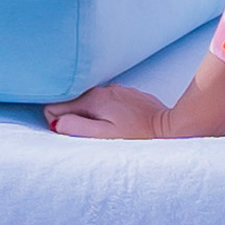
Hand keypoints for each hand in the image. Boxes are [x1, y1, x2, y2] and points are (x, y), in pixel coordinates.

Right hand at [45, 83, 164, 138]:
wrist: (169, 128)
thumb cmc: (137, 135)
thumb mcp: (102, 135)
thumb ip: (76, 126)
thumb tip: (56, 121)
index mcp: (93, 98)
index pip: (55, 106)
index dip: (60, 122)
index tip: (74, 132)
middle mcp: (104, 89)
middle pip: (73, 103)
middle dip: (75, 118)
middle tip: (92, 133)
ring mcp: (117, 89)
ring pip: (90, 103)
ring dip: (92, 116)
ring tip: (106, 129)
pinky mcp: (128, 94)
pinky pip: (107, 102)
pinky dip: (106, 112)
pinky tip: (118, 122)